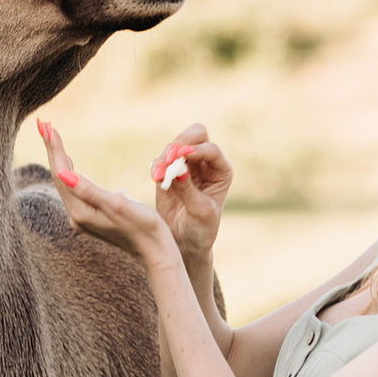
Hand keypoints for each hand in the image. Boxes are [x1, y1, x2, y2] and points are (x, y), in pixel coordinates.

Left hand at [36, 118, 177, 269]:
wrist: (155, 252)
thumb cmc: (143, 226)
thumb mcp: (116, 204)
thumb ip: (88, 189)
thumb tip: (61, 173)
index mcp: (80, 211)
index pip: (61, 173)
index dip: (54, 148)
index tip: (47, 125)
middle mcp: (76, 215)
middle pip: (59, 176)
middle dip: (52, 150)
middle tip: (43, 124)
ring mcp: (82, 217)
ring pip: (64, 182)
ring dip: (58, 158)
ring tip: (51, 137)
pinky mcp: (90, 216)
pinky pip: (73, 189)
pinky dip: (69, 170)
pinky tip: (69, 163)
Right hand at [147, 122, 230, 262]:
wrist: (184, 242)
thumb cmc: (200, 228)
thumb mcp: (199, 212)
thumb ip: (188, 190)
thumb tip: (178, 169)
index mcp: (221, 170)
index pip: (211, 150)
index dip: (197, 151)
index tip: (182, 158)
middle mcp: (205, 163)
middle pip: (196, 135)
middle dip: (182, 142)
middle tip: (171, 156)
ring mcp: (186, 165)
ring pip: (175, 145)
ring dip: (165, 157)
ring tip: (159, 176)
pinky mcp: (168, 171)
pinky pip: (160, 160)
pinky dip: (157, 165)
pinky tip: (156, 177)